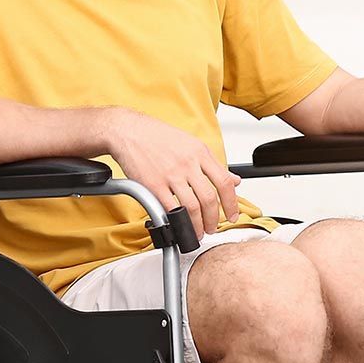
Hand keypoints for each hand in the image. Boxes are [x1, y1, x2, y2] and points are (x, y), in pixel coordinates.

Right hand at [107, 110, 240, 238]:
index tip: (233, 215)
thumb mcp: (192, 144)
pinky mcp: (154, 184)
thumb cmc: (158, 136)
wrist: (129, 131)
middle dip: (214, 219)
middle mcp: (188, 163)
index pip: (225, 182)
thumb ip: (213, 164)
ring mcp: (171, 174)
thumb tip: (234, 179)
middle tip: (213, 228)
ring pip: (192, 207)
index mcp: (200, 153)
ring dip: (197, 225)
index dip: (232, 203)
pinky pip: (170, 208)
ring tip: (198, 231)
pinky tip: (179, 225)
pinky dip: (177, 221)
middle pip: (209, 198)